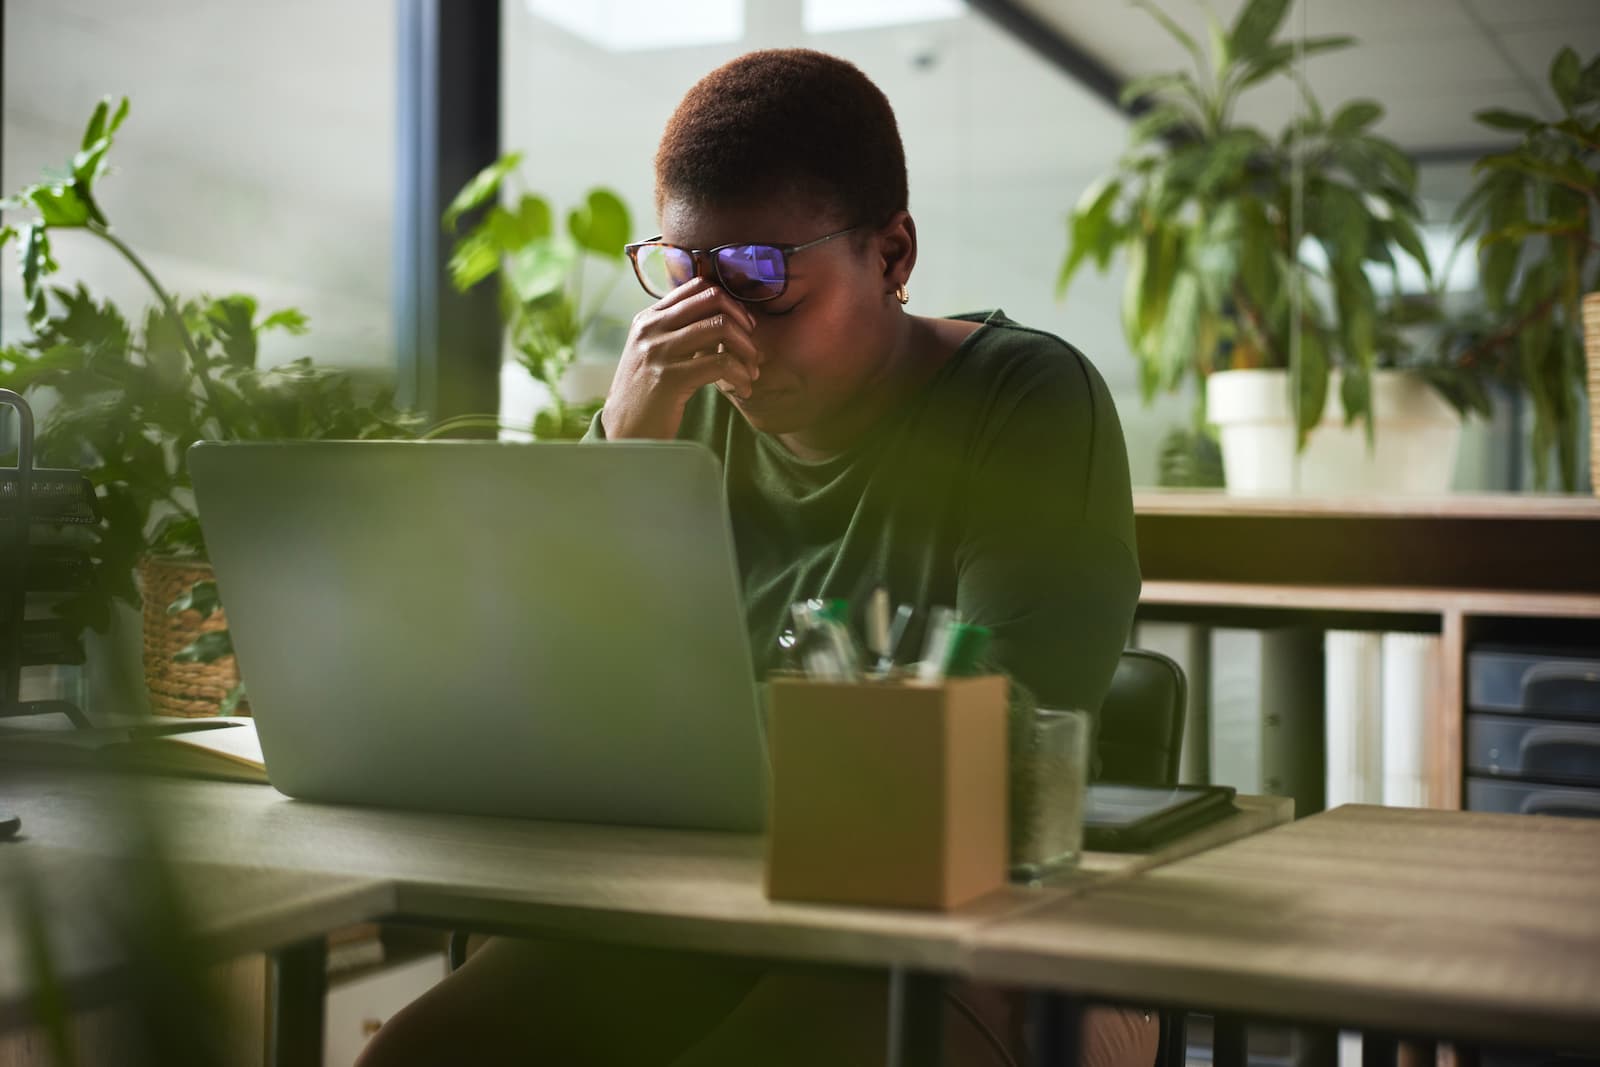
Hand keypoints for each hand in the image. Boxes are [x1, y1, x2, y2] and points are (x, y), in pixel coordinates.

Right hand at [601, 278, 761, 440]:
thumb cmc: (647, 397)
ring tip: (751, 371)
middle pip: (712, 300)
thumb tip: (723, 318)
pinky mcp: (670, 378)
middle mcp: (651, 328)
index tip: (743, 325)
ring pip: (721, 327)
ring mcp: (658, 351)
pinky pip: (721, 363)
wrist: (625, 434)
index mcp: (648, 318)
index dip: (729, 302)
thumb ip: (681, 333)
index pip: (697, 286)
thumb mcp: (656, 355)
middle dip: (743, 322)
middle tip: (752, 347)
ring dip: (747, 350)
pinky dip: (740, 375)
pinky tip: (743, 388)